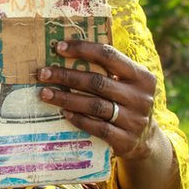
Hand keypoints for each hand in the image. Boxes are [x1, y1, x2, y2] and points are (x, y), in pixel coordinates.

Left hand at [35, 40, 157, 159]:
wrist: (145, 140)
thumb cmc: (125, 102)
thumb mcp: (126, 84)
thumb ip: (106, 70)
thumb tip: (65, 52)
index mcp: (141, 76)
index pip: (109, 56)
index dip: (83, 49)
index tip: (58, 47)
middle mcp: (140, 97)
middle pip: (97, 82)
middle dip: (67, 76)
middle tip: (43, 73)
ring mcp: (135, 120)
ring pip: (95, 106)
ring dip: (66, 98)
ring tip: (45, 93)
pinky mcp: (126, 140)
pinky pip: (98, 128)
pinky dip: (79, 119)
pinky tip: (64, 113)